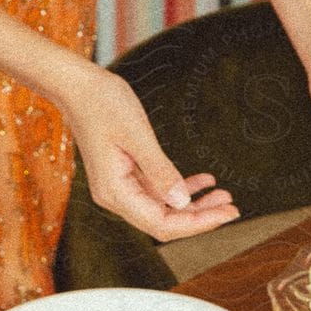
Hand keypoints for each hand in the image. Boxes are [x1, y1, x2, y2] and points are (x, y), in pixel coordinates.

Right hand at [64, 69, 241, 241]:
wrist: (77, 87)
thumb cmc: (102, 104)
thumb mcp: (137, 135)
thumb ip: (160, 171)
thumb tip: (183, 202)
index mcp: (116, 193)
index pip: (162, 223)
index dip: (197, 223)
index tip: (227, 214)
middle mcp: (117, 197)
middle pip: (164, 221)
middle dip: (200, 217)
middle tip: (233, 207)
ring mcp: (122, 188)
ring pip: (164, 208)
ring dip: (194, 204)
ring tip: (223, 194)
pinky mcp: (127, 176)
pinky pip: (158, 191)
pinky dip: (181, 188)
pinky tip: (205, 181)